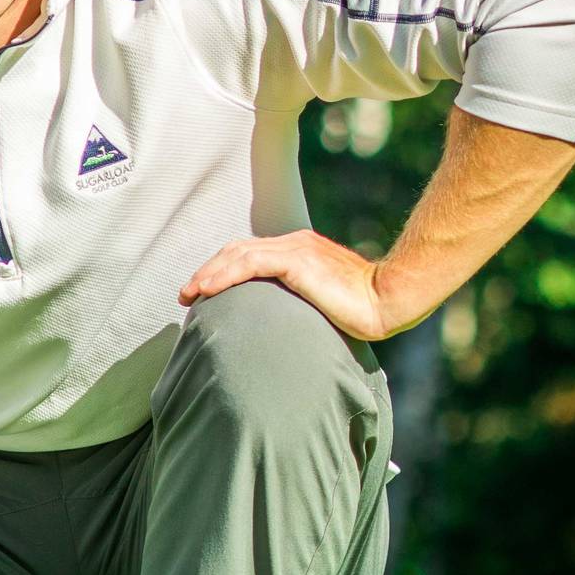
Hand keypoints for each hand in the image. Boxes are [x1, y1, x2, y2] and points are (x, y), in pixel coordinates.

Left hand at [180, 229, 397, 340]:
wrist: (388, 299)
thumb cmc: (364, 310)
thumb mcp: (324, 304)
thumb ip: (301, 305)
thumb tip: (283, 330)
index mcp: (300, 251)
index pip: (250, 253)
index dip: (222, 270)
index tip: (202, 292)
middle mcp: (294, 243)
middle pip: (237, 250)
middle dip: (208, 270)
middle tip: (186, 294)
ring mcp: (296, 249)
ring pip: (238, 254)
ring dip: (208, 274)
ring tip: (189, 294)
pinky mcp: (297, 260)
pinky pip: (250, 263)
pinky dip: (224, 276)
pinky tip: (206, 290)